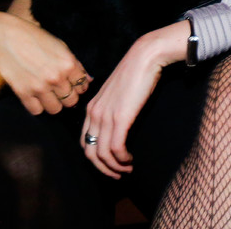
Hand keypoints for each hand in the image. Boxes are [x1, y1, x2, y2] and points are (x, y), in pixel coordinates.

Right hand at [0, 10, 90, 114]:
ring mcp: (39, 87)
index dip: (78, 86)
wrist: (5, 36)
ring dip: (53, 104)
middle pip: (71, 101)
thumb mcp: (60, 46)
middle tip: (60, 91)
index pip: (82, 86)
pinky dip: (37, 106)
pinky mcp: (23, 93)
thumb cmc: (34, 37)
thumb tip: (88, 80)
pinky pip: (37, 111)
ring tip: (48, 95)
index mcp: (68, 63)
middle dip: (68, 96)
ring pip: (55, 109)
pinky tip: (35, 97)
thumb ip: (76, 65)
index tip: (72, 85)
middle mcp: (56, 78)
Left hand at [82, 21, 189, 178]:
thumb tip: (118, 125)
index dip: (95, 158)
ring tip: (127, 168)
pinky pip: (115, 148)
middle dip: (103, 168)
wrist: (146, 56)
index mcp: (91, 107)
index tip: (110, 163)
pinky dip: (122, 159)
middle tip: (118, 174)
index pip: (84, 141)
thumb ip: (113, 107)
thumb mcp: (118, 93)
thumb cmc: (136, 72)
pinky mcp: (120, 117)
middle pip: (89, 152)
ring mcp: (105, 116)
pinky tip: (130, 159)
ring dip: (115, 167)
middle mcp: (94, 113)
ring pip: (102, 154)